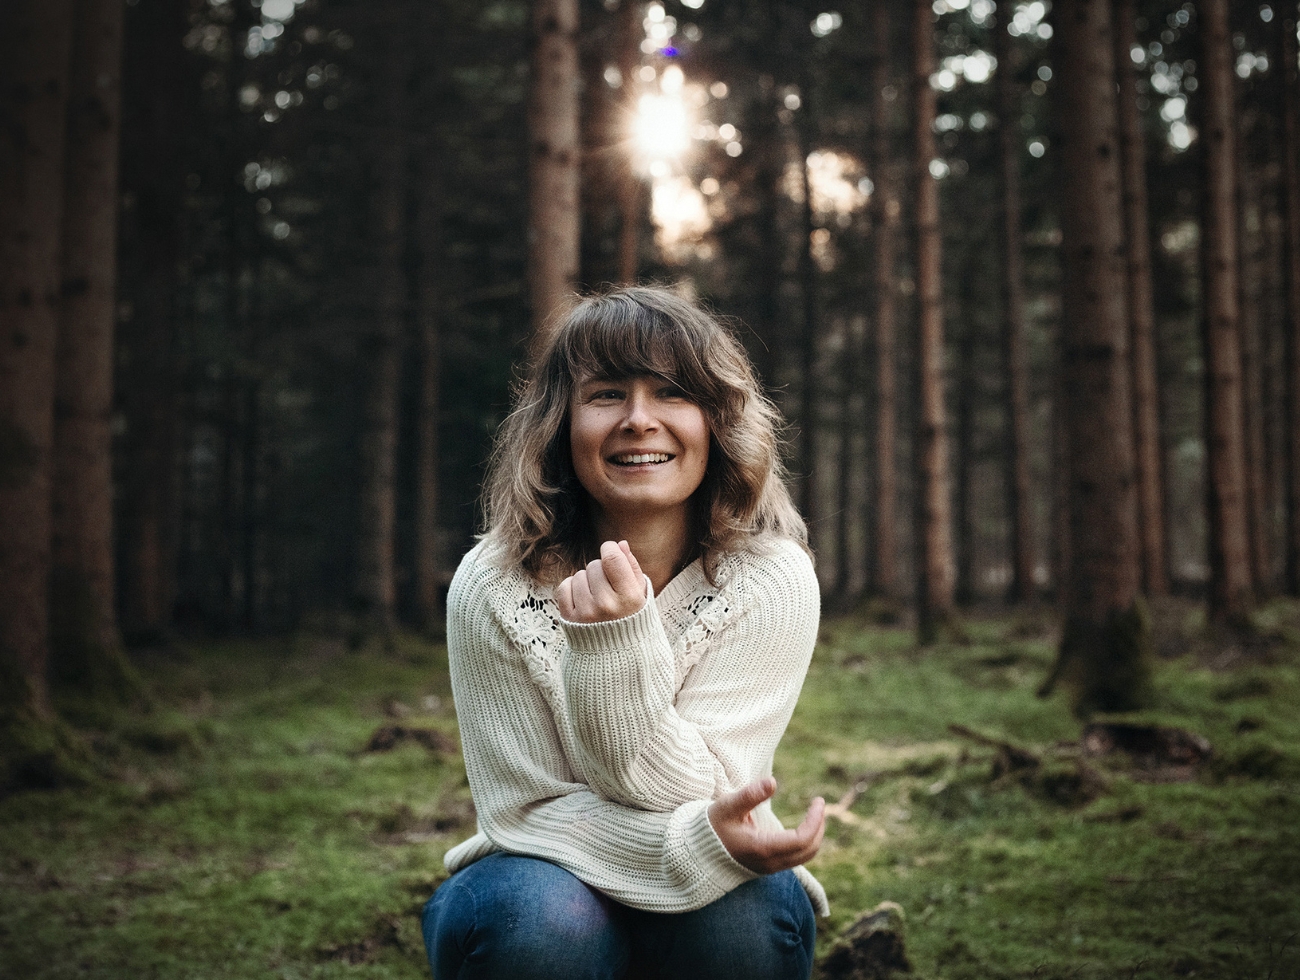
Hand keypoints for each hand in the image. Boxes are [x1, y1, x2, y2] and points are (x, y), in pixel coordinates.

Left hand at [556, 540, 647, 622]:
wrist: (614, 654)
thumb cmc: (631, 618)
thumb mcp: (640, 594)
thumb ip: (632, 567)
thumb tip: (620, 544)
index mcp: (629, 598)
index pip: (612, 558)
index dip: (610, 549)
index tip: (611, 552)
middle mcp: (607, 605)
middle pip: (595, 565)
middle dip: (600, 570)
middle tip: (608, 585)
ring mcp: (586, 613)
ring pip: (579, 575)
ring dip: (587, 580)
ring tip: (597, 596)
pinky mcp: (569, 618)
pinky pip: (564, 587)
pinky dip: (572, 588)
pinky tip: (583, 598)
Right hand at [708, 778, 824, 874]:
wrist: (698, 852)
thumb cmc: (713, 826)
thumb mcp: (728, 807)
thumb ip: (750, 795)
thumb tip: (773, 782)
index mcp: (762, 848)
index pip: (801, 840)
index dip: (815, 821)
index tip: (818, 801)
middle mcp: (770, 862)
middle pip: (809, 850)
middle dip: (819, 826)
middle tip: (819, 804)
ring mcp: (770, 867)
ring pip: (805, 856)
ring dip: (815, 835)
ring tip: (816, 813)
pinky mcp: (769, 866)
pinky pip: (797, 858)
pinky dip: (806, 842)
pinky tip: (804, 825)